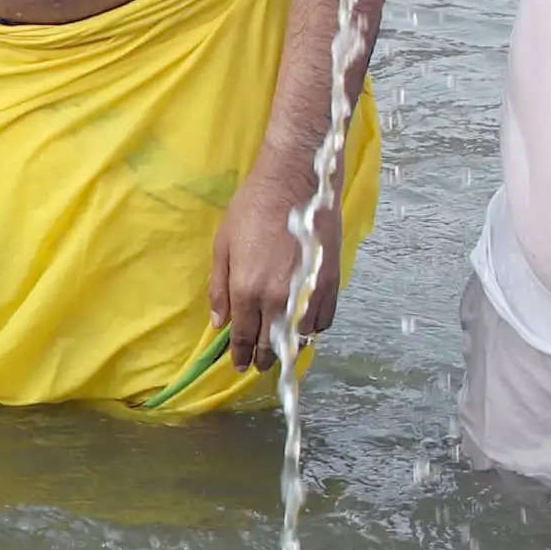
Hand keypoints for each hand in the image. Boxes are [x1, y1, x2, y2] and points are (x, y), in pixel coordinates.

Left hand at [211, 148, 345, 372]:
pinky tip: (305, 329)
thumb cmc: (252, 209)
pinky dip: (313, 330)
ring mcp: (307, 294)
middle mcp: (278, 299)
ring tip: (282, 351)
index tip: (239, 366)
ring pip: (300, 338)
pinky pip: (323, 321)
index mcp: (247, 291)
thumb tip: (219, 323)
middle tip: (258, 365)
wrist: (295, 183)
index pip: (243, 337)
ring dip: (289, 348)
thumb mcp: (223, 247)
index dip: (240, 355)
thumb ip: (220, 289)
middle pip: (271, 343)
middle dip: (263, 357)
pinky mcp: (331, 284)